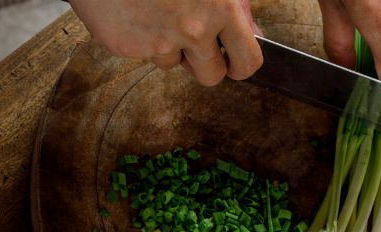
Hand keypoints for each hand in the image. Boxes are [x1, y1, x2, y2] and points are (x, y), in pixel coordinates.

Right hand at [68, 0, 262, 85]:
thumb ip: (235, 5)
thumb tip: (252, 32)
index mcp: (220, 8)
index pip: (246, 61)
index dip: (241, 65)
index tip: (234, 62)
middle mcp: (192, 30)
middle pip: (211, 76)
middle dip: (206, 63)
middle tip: (195, 41)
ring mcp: (158, 42)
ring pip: (172, 63)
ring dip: (169, 45)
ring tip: (158, 10)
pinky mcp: (128, 47)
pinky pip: (142, 54)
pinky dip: (141, 37)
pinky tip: (136, 11)